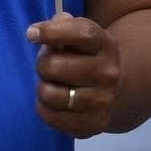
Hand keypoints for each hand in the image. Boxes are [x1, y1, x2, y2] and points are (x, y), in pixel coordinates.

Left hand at [29, 11, 122, 136]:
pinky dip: (43, 108)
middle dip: (42, 64)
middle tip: (46, 66)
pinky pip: (52, 117)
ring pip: (51, 94)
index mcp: (105, 45)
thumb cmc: (88, 57)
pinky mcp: (94, 124)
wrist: (119, 89)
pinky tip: (51, 102)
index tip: (31, 34)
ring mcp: (103, 101)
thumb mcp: (82, 37)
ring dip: (42, 88)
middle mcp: (108, 73)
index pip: (82, 33)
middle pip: (55, 66)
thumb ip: (62, 27)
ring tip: (50, 85)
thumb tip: (38, 32)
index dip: (52, 32)